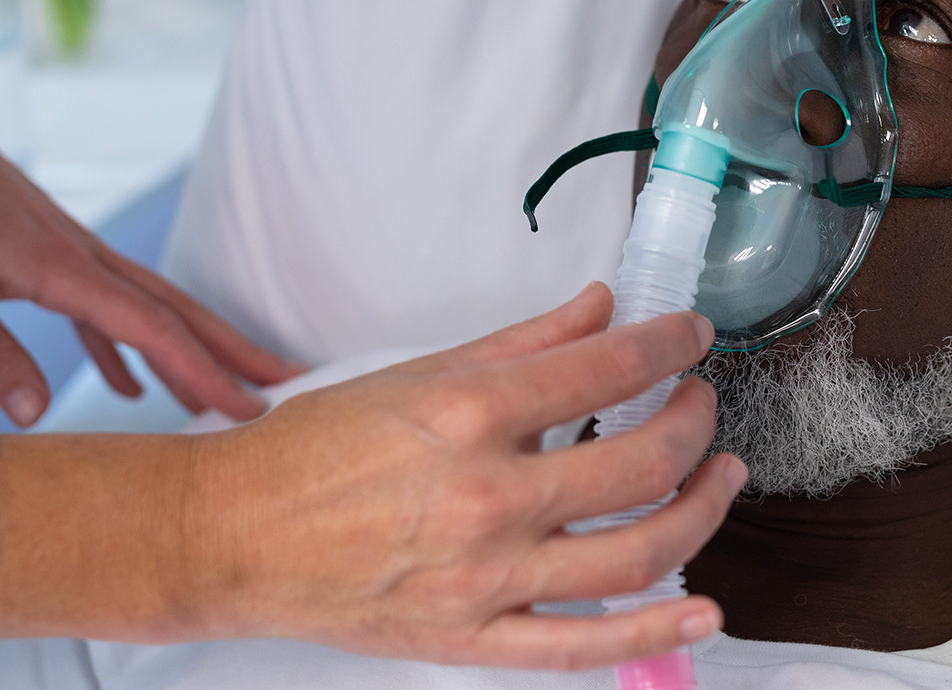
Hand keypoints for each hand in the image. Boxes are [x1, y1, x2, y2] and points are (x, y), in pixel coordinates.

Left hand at [0, 35, 301, 424]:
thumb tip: (38, 415)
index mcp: (60, 265)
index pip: (152, 328)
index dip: (205, 372)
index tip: (252, 410)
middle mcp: (83, 255)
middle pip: (179, 311)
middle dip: (237, 353)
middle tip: (294, 387)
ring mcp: (72, 251)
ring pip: (153, 306)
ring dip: (197, 348)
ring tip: (236, 388)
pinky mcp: (51, 252)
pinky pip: (106, 307)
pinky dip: (128, 348)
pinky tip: (131, 387)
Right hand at [0, 284, 747, 669]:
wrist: (231, 535)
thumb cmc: (311, 451)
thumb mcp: (416, 372)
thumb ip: (521, 342)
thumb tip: (598, 307)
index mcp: (467, 414)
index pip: (606, 370)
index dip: (670, 347)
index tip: (691, 338)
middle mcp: (486, 495)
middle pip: (639, 463)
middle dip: (694, 423)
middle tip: (701, 404)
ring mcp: (485, 576)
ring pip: (636, 553)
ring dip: (700, 512)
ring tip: (720, 479)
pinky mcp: (473, 636)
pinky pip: (583, 645)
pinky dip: (655, 632)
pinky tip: (704, 611)